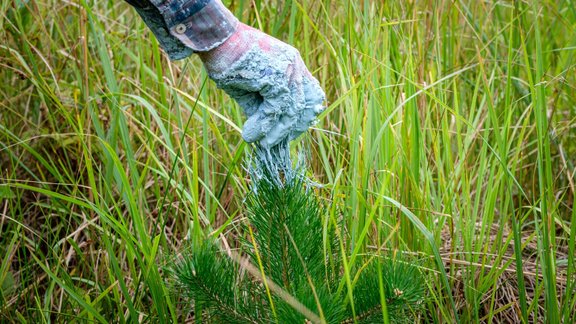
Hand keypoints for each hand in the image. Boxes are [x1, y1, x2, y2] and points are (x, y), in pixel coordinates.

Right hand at [198, 23, 324, 147]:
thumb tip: (264, 133)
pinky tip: (250, 135)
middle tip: (277, 142)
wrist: (215, 39)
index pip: (310, 94)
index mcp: (292, 64)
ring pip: (290, 111)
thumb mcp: (250, 88)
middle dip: (294, 128)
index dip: (303, 116)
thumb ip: (261, 107)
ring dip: (276, 132)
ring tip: (263, 145)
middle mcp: (295, 65)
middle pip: (306, 105)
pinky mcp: (276, 77)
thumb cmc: (229, 60)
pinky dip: (262, 126)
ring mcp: (288, 70)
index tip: (291, 132)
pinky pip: (274, 110)